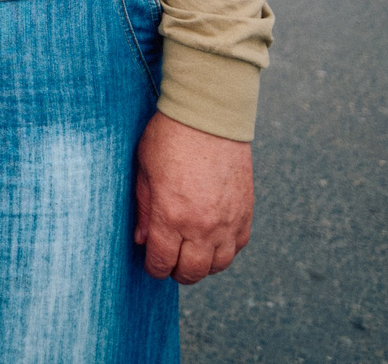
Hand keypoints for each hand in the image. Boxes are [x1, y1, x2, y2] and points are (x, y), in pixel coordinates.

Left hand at [133, 112, 253, 283]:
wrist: (209, 114)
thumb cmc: (170, 136)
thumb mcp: (144, 170)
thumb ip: (143, 209)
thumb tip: (142, 239)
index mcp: (171, 216)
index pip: (162, 262)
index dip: (155, 267)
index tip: (152, 262)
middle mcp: (202, 225)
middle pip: (192, 272)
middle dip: (178, 272)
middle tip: (171, 262)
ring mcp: (227, 220)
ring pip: (219, 265)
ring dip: (204, 265)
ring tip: (192, 253)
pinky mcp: (245, 211)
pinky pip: (238, 245)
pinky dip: (226, 249)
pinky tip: (213, 239)